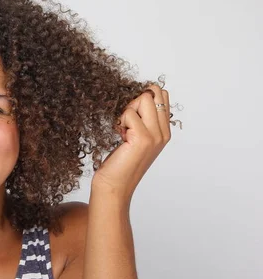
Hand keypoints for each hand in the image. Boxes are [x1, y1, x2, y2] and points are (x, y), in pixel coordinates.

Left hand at [91, 84, 171, 201]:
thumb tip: (141, 96)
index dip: (142, 99)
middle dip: (136, 102)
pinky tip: (120, 137)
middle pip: (154, 94)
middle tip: (127, 123)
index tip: (132, 117)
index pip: (162, 96)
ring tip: (124, 130)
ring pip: (144, 99)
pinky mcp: (142, 138)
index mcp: (164, 131)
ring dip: (128, 111)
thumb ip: (143, 120)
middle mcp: (163, 133)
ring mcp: (155, 135)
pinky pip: (129, 113)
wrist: (114, 185)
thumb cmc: (120, 162)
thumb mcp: (136, 138)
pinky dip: (120, 121)